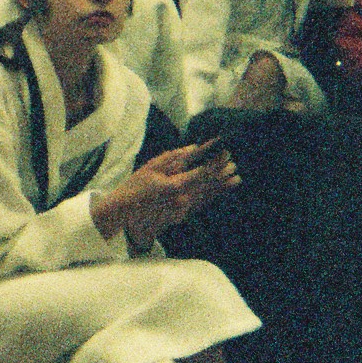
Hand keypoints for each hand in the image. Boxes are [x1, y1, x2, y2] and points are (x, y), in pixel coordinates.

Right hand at [94, 140, 238, 251]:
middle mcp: (181, 199)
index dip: (215, 163)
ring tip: (237, 179)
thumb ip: (173, 157)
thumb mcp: (150, 167)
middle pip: (207, 185)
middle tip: (235, 165)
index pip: (201, 173)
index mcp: (174, 186)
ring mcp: (182, 209)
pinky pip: (201, 203)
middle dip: (222, 174)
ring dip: (222, 187)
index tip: (225, 153)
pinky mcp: (181, 214)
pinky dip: (212, 196)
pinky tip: (221, 191)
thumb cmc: (134, 187)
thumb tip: (193, 148)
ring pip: (207, 195)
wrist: (124, 213)